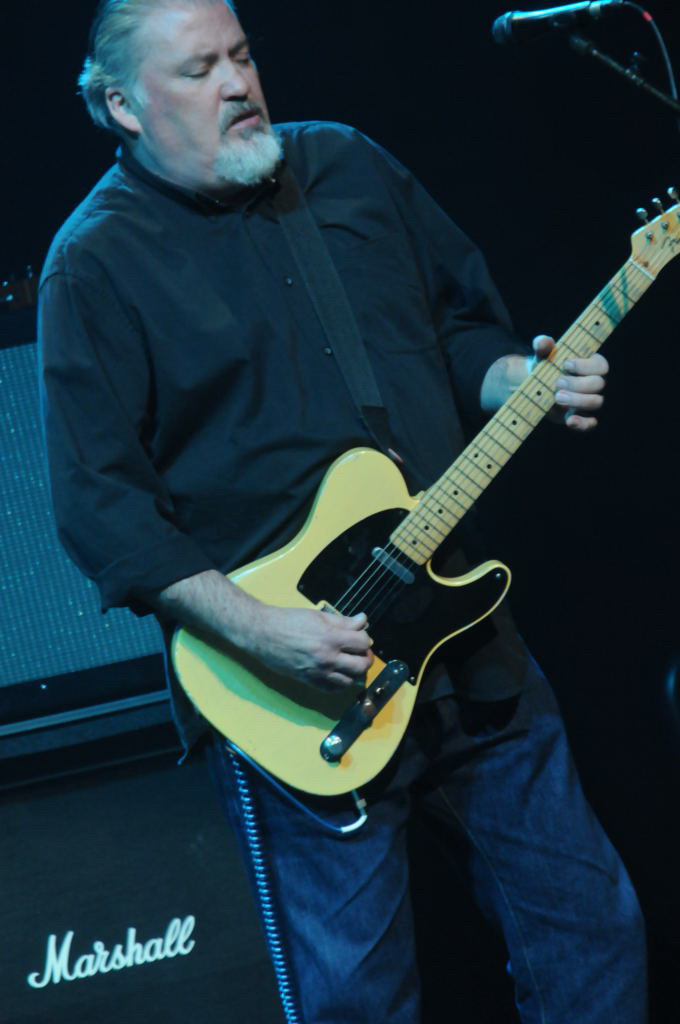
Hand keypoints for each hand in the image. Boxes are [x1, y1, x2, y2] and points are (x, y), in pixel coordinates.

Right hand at [247, 605, 373, 690]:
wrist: (263, 633)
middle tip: (360, 651)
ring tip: (350, 662)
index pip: (363, 642)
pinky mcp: (309, 681)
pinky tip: (338, 673)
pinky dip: (340, 683)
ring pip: (350, 681)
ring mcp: (318, 672)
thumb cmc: (287, 621)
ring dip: (354, 672)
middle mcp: (327, 658)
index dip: (365, 638)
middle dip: (365, 657)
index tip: (360, 636)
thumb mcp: (318, 616)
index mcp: (330, 638)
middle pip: (362, 665)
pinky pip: (333, 689)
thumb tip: (362, 621)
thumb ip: (343, 621)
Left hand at [532, 335, 608, 431]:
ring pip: (597, 402)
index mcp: (591, 365)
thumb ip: (542, 346)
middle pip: (599, 384)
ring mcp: (589, 401)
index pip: (600, 365)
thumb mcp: (541, 356)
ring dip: (578, 400)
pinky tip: (570, 421)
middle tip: (558, 383)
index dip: (585, 365)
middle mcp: (594, 384)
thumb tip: (544, 341)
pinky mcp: (581, 417)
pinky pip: (590, 424)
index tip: (565, 364)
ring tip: (557, 397)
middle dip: (578, 384)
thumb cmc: (544, 367)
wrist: (534, 389)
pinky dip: (582, 424)